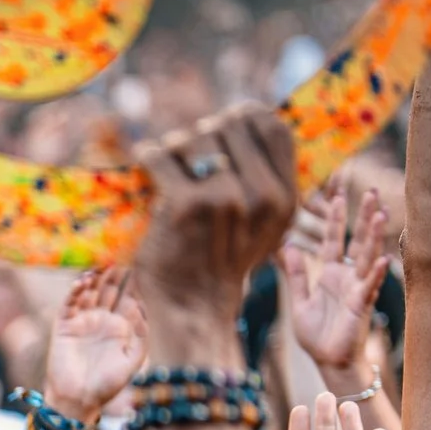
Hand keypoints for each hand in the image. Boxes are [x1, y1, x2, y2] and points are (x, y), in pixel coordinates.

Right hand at [43, 268, 148, 422]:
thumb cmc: (107, 384)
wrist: (78, 399)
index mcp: (119, 328)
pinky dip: (75, 291)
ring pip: (88, 292)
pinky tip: (84, 281)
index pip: (126, 298)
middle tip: (119, 253)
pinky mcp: (64, 326)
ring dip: (95, 278)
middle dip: (113, 273)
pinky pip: (69, 303)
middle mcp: (100, 321)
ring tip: (102, 262)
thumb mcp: (133, 360)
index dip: (130, 282)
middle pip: (107, 290)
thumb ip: (140, 334)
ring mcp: (81, 322)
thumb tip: (139, 306)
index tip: (136, 264)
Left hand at [132, 104, 299, 359]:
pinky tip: (145, 167)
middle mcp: (262, 196)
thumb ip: (262, 183)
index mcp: (285, 199)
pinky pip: (160, 155)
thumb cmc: (219, 265)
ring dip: (174, 146)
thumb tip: (244, 121)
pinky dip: (148, 156)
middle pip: (232, 123)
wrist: (193, 312)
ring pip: (195, 136)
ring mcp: (224, 199)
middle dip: (205, 130)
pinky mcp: (185, 204)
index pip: (274, 126)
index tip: (222, 124)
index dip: (245, 117)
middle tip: (186, 152)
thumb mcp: (262, 228)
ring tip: (166, 167)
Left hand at [282, 186, 390, 375]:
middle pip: (357, 241)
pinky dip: (375, 274)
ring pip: (367, 257)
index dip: (335, 219)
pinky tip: (382, 260)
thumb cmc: (317, 335)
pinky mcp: (361, 305)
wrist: (329, 361)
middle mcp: (347, 277)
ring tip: (381, 214)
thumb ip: (296, 275)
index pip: (333, 240)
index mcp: (331, 274)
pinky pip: (369, 287)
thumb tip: (288, 247)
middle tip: (371, 193)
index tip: (337, 195)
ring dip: (374, 237)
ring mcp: (357, 289)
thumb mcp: (299, 302)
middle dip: (363, 217)